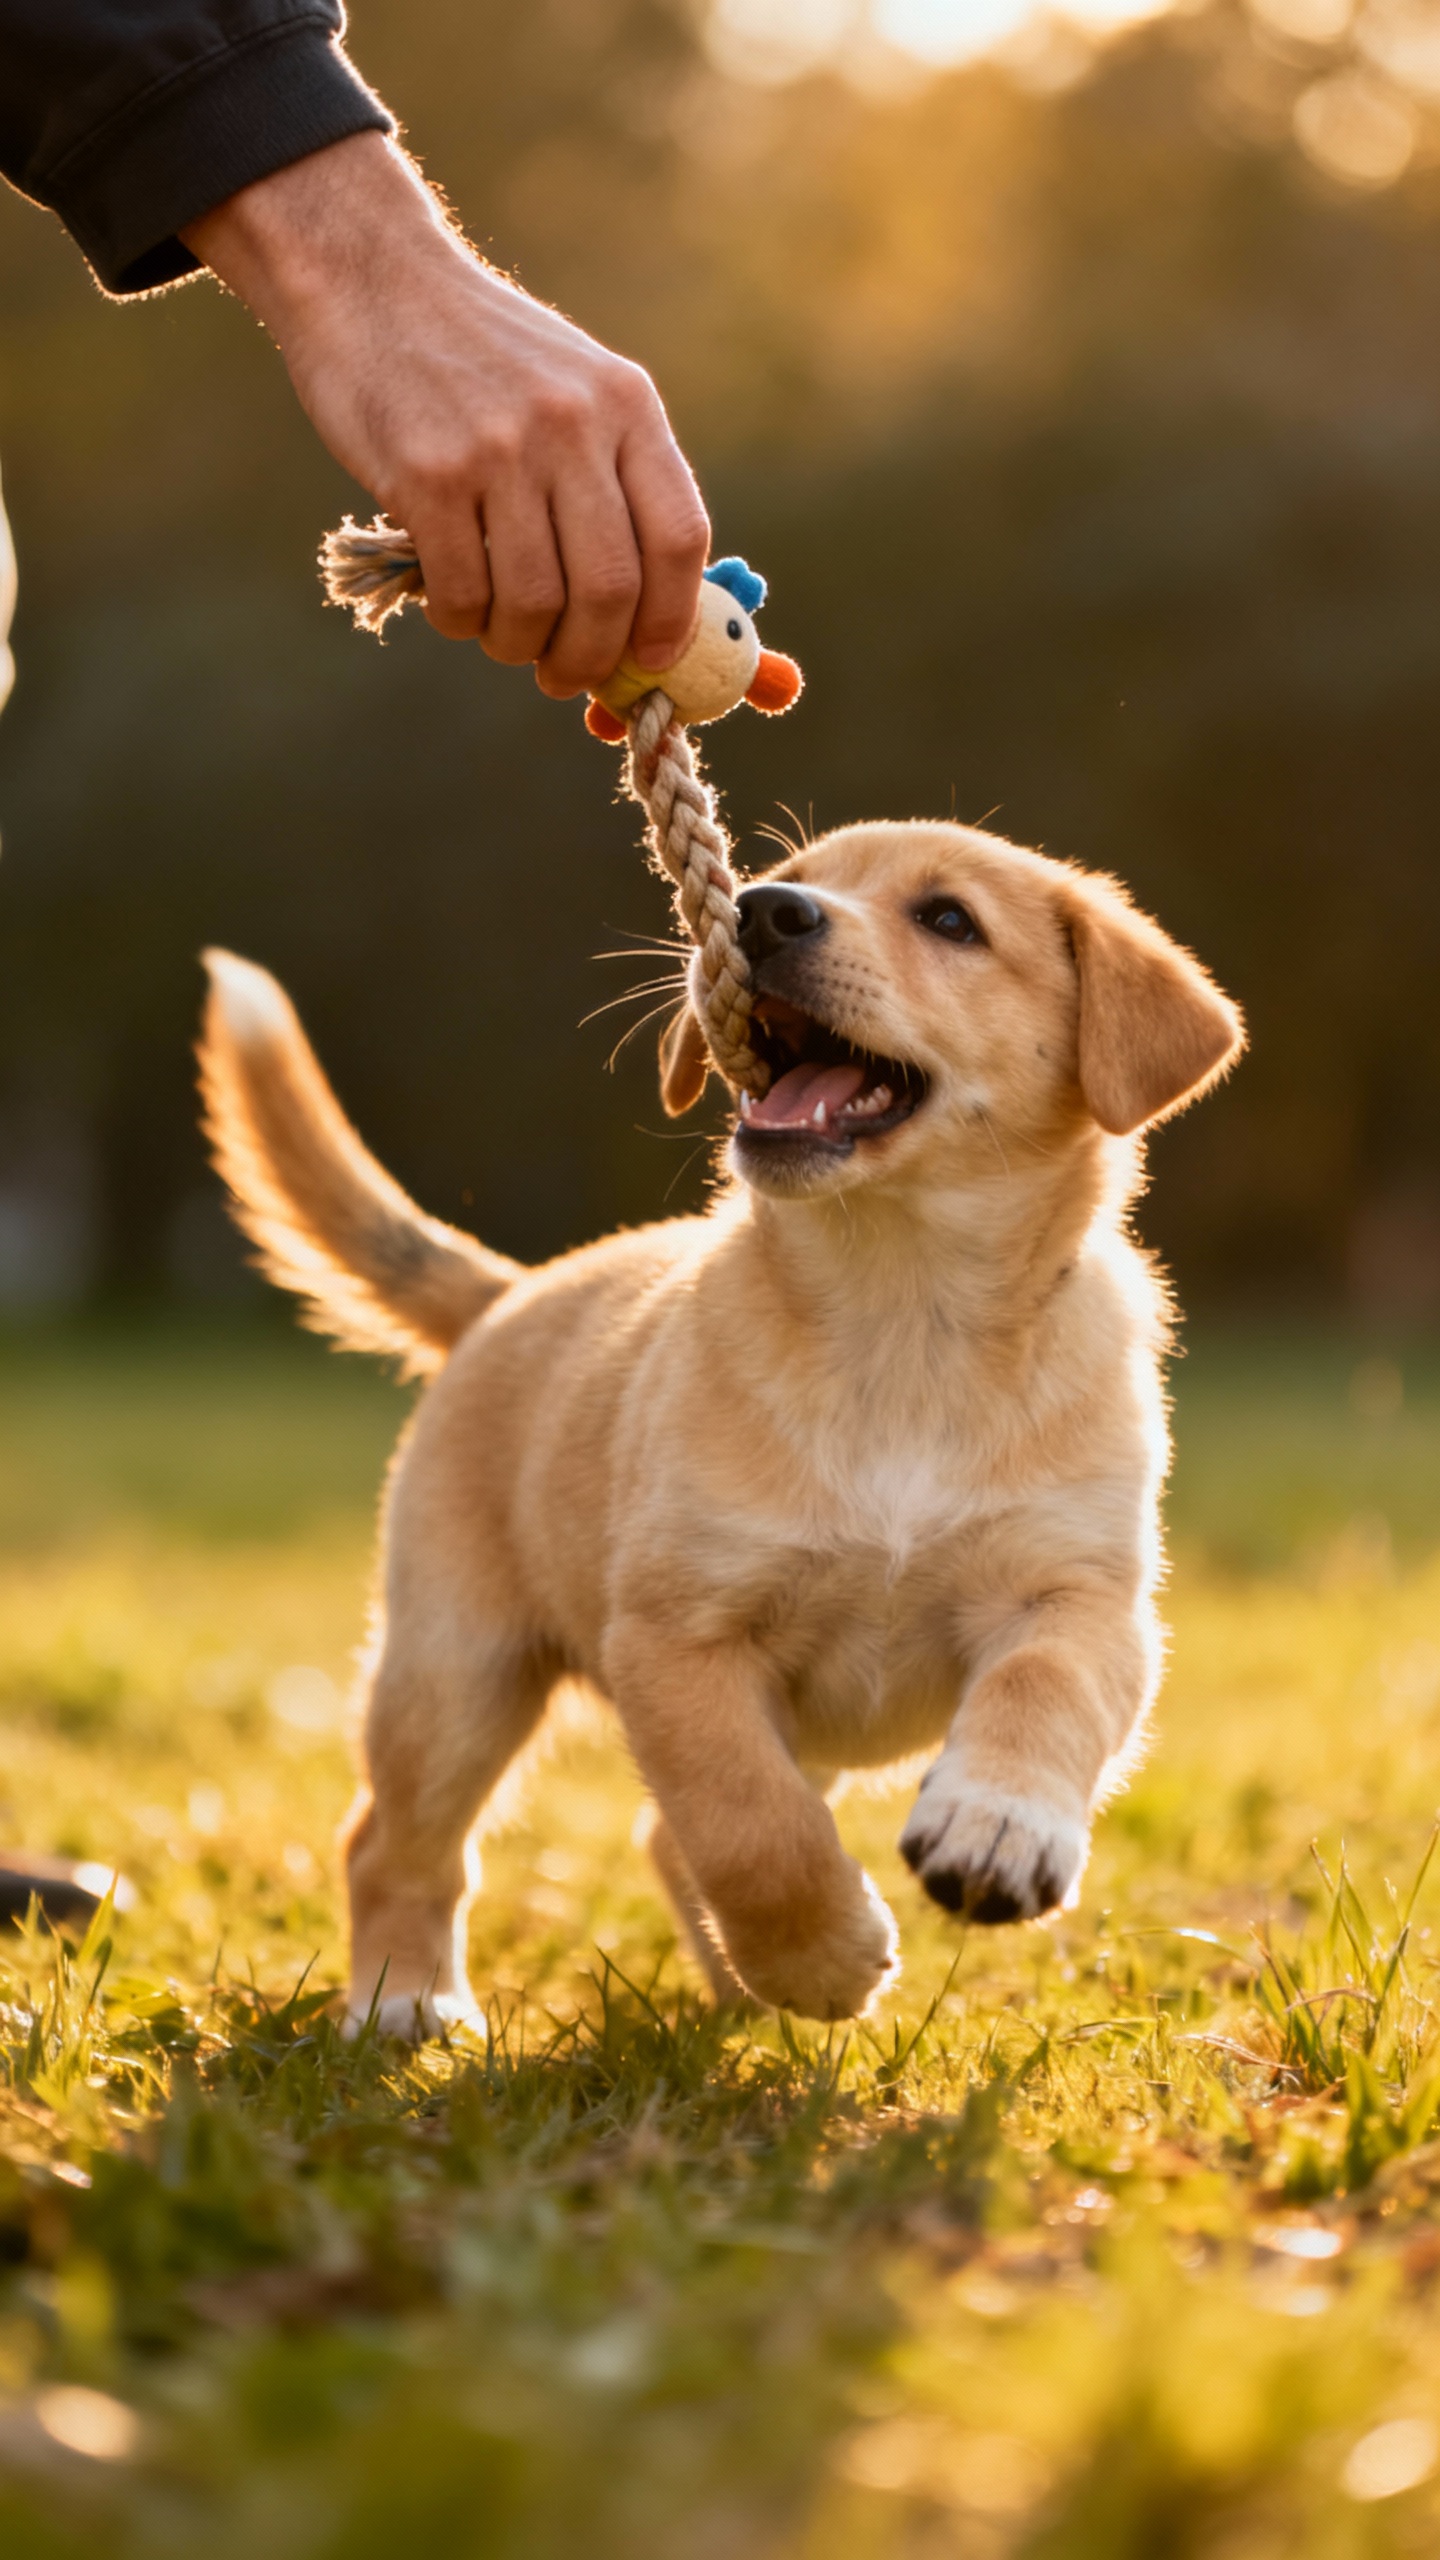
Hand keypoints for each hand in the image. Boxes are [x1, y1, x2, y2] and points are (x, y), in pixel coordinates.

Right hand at [183, 133, 708, 696]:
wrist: (369, 276)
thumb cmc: (479, 354)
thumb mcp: (575, 386)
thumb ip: (615, 477)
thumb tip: (647, 612)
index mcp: (626, 404)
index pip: (680, 538)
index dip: (671, 619)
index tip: (649, 659)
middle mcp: (572, 424)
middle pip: (611, 589)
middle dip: (590, 657)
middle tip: (563, 674)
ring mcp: (499, 449)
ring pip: (536, 603)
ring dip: (519, 645)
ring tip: (503, 638)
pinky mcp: (427, 475)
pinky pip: (463, 594)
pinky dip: (462, 622)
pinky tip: (454, 608)